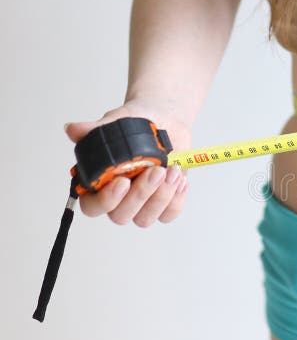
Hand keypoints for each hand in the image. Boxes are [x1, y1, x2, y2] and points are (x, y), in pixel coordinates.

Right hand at [64, 98, 192, 225]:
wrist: (164, 120)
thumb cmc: (135, 126)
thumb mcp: (115, 123)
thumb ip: (94, 130)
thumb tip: (72, 129)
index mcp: (98, 184)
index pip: (92, 206)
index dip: (105, 200)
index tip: (122, 181)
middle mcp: (118, 199)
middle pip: (121, 215)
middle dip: (140, 195)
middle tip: (157, 171)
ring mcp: (141, 204)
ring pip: (145, 218)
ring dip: (161, 198)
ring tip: (172, 171)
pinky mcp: (164, 203)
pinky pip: (169, 214)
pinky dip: (177, 199)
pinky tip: (181, 179)